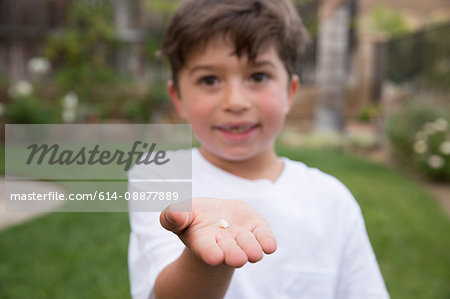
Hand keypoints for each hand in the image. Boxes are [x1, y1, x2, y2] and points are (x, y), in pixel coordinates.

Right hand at [160, 198, 276, 267]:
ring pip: (248, 245)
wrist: (216, 217)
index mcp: (203, 242)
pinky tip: (269, 246)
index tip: (214, 258)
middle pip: (229, 251)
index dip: (210, 253)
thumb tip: (173, 214)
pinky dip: (266, 241)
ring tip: (254, 254)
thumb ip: (173, 216)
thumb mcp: (180, 213)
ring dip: (251, 249)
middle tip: (238, 259)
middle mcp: (224, 244)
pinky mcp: (256, 229)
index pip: (206, 249)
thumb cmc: (192, 217)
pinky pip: (263, 237)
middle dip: (233, 254)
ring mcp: (242, 237)